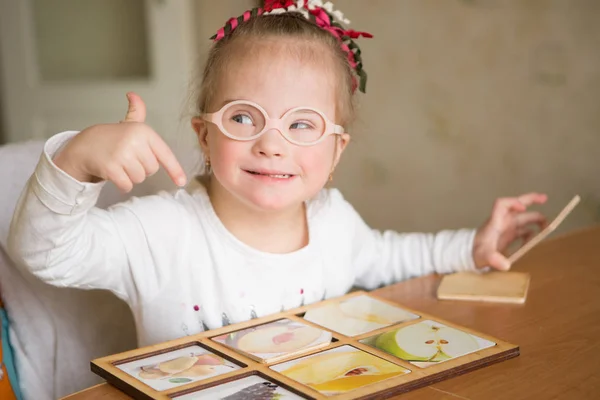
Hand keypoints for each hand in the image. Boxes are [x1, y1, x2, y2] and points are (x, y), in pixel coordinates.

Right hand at [53, 92, 186, 191]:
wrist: (83, 146)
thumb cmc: (110, 138)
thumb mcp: (127, 124)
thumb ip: (136, 112)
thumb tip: (134, 95)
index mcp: (143, 132)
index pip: (164, 153)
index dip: (175, 169)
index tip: (181, 182)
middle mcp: (135, 142)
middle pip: (152, 169)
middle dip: (141, 169)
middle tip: (127, 159)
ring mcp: (122, 154)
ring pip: (139, 178)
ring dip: (130, 176)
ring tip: (119, 164)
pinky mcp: (111, 168)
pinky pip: (127, 185)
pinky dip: (122, 185)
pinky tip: (113, 174)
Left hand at [473, 193, 547, 270]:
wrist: (470, 256)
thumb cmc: (475, 252)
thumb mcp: (484, 256)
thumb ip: (493, 259)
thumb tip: (506, 265)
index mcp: (495, 222)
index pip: (502, 204)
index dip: (514, 202)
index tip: (524, 208)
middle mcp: (502, 221)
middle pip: (516, 206)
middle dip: (530, 200)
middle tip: (545, 199)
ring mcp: (506, 228)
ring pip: (523, 218)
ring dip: (535, 219)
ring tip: (547, 226)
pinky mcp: (509, 236)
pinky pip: (523, 230)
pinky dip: (531, 232)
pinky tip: (534, 239)